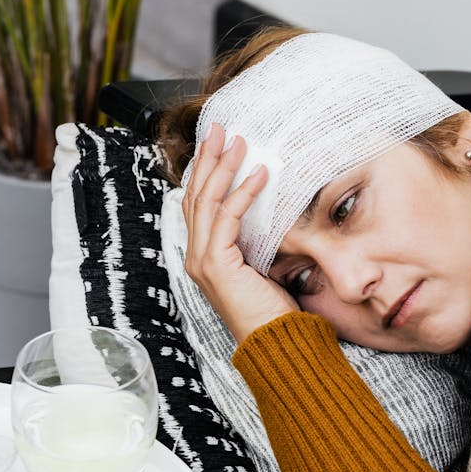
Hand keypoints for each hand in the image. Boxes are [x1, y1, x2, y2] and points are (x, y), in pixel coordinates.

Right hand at [181, 122, 297, 342]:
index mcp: (205, 255)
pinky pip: (226, 217)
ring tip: (237, 141)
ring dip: (222, 166)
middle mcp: (196, 256)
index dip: (207, 171)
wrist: (275, 342)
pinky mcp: (215, 264)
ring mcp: (201, 260)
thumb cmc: (274, 311)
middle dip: (207, 158)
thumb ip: (257, 238)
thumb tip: (271, 206)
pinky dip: (242, 192)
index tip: (220, 143)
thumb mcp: (264, 265)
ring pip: (206, 201)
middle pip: (195, 195)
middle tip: (219, 128)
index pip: (200, 204)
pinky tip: (258, 173)